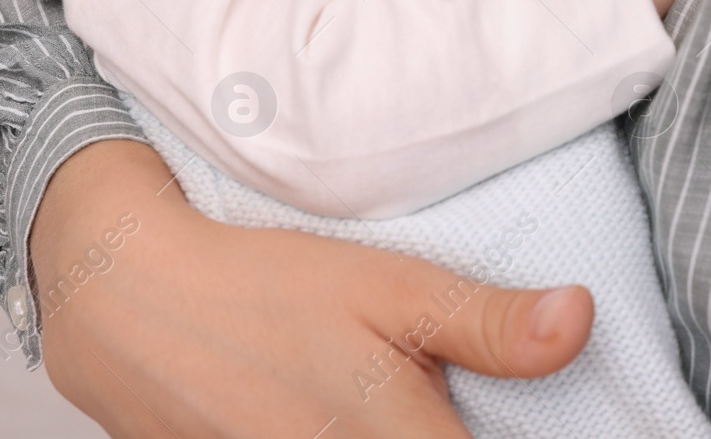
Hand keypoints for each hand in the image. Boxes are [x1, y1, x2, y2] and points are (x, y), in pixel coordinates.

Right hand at [32, 140, 595, 437]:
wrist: (130, 307)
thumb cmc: (265, 290)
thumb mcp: (390, 287)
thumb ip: (489, 324)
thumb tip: (581, 323)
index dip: (513, 431)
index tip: (524, 411)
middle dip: (454, 428)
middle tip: (444, 395)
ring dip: (407, 433)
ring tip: (389, 394)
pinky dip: (356, 438)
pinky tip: (342, 407)